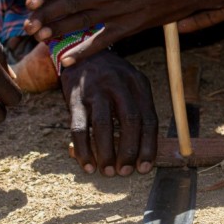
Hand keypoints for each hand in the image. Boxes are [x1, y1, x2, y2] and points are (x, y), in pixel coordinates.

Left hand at [25, 0, 223, 66]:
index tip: (30, 0)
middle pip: (71, 6)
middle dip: (46, 16)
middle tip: (26, 25)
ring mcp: (122, 13)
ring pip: (83, 24)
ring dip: (59, 32)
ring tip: (38, 38)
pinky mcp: (132, 27)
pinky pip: (104, 42)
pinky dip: (84, 52)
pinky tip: (67, 62)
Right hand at [61, 51, 157, 175]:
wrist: (81, 51)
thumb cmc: (110, 79)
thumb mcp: (130, 85)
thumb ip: (137, 112)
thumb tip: (141, 153)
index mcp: (138, 83)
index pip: (148, 119)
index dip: (148, 146)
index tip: (144, 168)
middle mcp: (119, 84)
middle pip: (130, 121)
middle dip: (129, 151)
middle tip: (125, 172)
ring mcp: (96, 89)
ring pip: (104, 125)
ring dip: (106, 153)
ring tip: (107, 171)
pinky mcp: (75, 97)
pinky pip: (79, 127)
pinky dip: (83, 149)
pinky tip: (87, 164)